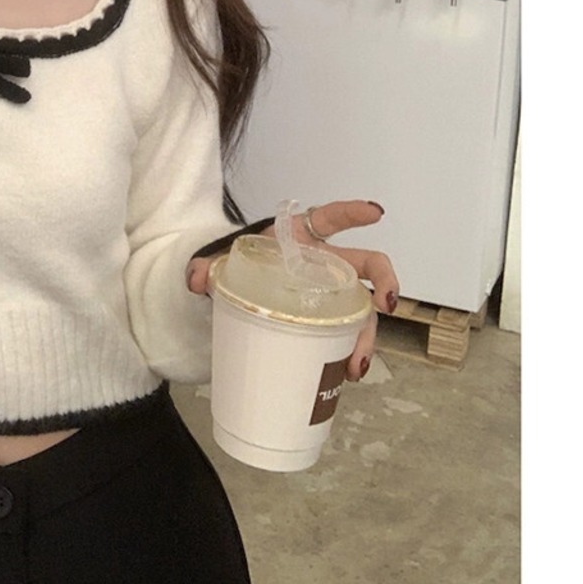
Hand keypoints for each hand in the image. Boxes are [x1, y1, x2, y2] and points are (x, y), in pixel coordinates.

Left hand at [186, 200, 398, 382]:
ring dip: (367, 335)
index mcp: (302, 237)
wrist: (238, 283)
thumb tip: (195, 278)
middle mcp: (326, 262)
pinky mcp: (327, 317)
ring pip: (362, 308)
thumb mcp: (224, 259)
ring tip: (357, 365)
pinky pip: (347, 332)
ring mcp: (331, 292)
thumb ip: (208, 264)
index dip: (353, 212)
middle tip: (387, 303)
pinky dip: (350, 351)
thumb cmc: (242, 260)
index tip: (376, 212)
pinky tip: (347, 371)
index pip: (332, 217)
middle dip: (386, 280)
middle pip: (368, 265)